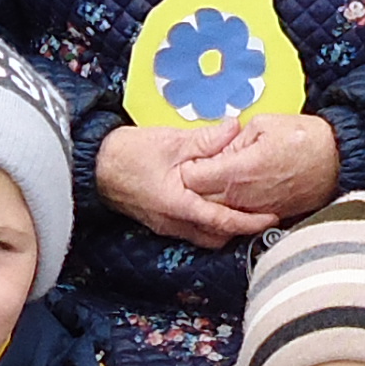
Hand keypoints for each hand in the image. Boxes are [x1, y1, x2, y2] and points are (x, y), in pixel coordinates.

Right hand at [95, 123, 268, 249]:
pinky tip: (216, 205)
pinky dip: (208, 222)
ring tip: (242, 210)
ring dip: (223, 227)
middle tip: (260, 215)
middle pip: (216, 237)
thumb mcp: (171, 141)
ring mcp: (165, 225)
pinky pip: (191, 230)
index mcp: (177, 204)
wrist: (94, 164)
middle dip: (239, 230)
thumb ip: (206, 140)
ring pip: (203, 236)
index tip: (270, 218)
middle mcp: (172, 222)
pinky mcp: (161, 221)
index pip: (222, 221)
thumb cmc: (128, 153)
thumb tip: (235, 128)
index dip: (249, 222)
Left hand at [184, 112, 339, 227]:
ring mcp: (254, 210)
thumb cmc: (305, 139)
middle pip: (199, 201)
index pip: (191, 178)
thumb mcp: (263, 124)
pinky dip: (230, 207)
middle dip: (193, 186)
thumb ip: (231, 139)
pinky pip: (238, 217)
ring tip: (215, 180)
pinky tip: (234, 191)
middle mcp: (242, 197)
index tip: (190, 156)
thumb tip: (214, 147)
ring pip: (216, 212)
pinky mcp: (267, 217)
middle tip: (196, 168)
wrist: (338, 161)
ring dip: (210, 199)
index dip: (186, 166)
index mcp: (237, 171)